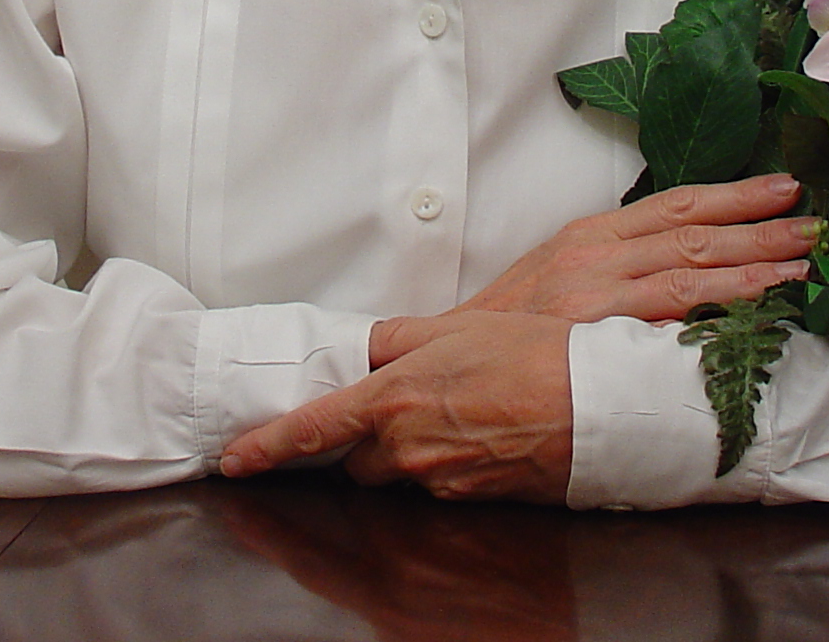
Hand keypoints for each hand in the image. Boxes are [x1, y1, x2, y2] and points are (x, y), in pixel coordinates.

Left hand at [220, 310, 573, 501]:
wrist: (593, 406)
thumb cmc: (533, 357)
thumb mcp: (457, 329)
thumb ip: (399, 339)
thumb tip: (367, 348)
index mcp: (392, 400)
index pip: (310, 430)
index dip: (266, 446)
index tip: (236, 459)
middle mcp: (406, 449)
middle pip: (355, 460)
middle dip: (362, 440)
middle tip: (399, 405)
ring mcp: (437, 481)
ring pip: (396, 473)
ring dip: (403, 451)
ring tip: (450, 414)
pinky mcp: (467, 500)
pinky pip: (435, 485)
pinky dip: (441, 463)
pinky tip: (474, 435)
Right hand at [459, 172, 816, 322]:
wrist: (449, 359)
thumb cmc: (511, 326)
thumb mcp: (557, 274)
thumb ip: (613, 262)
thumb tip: (677, 256)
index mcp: (590, 233)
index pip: (674, 204)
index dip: (732, 195)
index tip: (781, 189)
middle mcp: (596, 253)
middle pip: (693, 231)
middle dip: (759, 225)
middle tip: (815, 223)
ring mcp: (596, 291)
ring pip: (691, 269)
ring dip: (754, 264)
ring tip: (803, 264)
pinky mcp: (595, 330)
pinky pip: (669, 315)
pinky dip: (718, 306)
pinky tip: (757, 307)